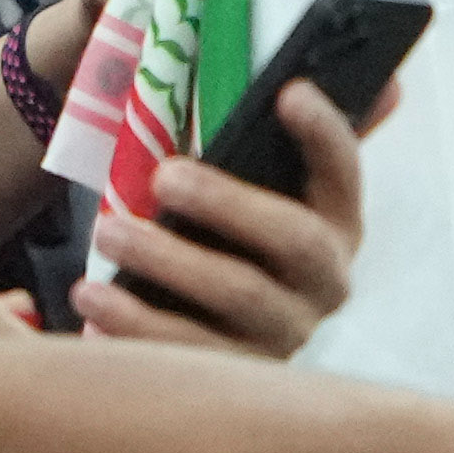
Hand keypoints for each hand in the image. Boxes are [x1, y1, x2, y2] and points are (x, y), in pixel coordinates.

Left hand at [79, 75, 368, 354]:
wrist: (204, 328)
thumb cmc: (226, 233)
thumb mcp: (253, 184)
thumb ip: (275, 129)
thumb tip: (362, 76)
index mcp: (337, 222)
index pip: (345, 171)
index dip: (324, 132)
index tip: (287, 90)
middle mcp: (326, 281)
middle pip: (294, 239)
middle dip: (229, 202)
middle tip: (163, 173)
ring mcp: (286, 333)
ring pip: (238, 295)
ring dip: (169, 260)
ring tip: (108, 229)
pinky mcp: (236, 376)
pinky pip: (189, 351)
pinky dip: (136, 322)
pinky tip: (91, 295)